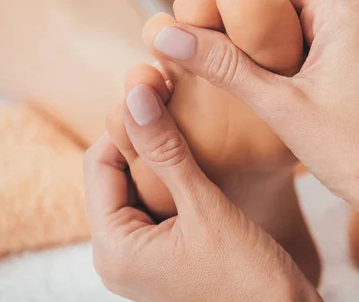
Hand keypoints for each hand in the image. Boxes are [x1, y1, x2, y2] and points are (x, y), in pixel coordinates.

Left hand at [83, 85, 318, 301]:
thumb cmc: (248, 274)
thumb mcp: (205, 206)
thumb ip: (166, 152)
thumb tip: (135, 96)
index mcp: (114, 250)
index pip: (98, 166)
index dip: (124, 126)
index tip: (156, 95)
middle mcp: (117, 259)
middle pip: (113, 178)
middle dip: (141, 143)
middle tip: (175, 109)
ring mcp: (140, 261)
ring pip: (134, 191)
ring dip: (157, 161)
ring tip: (188, 133)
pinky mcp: (162, 259)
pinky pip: (152, 209)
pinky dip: (169, 183)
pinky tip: (195, 166)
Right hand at [148, 0, 358, 209]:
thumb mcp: (282, 107)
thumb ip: (223, 67)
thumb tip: (168, 38)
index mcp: (345, 8)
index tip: (202, 33)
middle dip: (243, 20)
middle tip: (215, 57)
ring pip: (299, 15)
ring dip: (265, 38)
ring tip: (241, 75)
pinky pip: (319, 35)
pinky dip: (290, 52)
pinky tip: (273, 83)